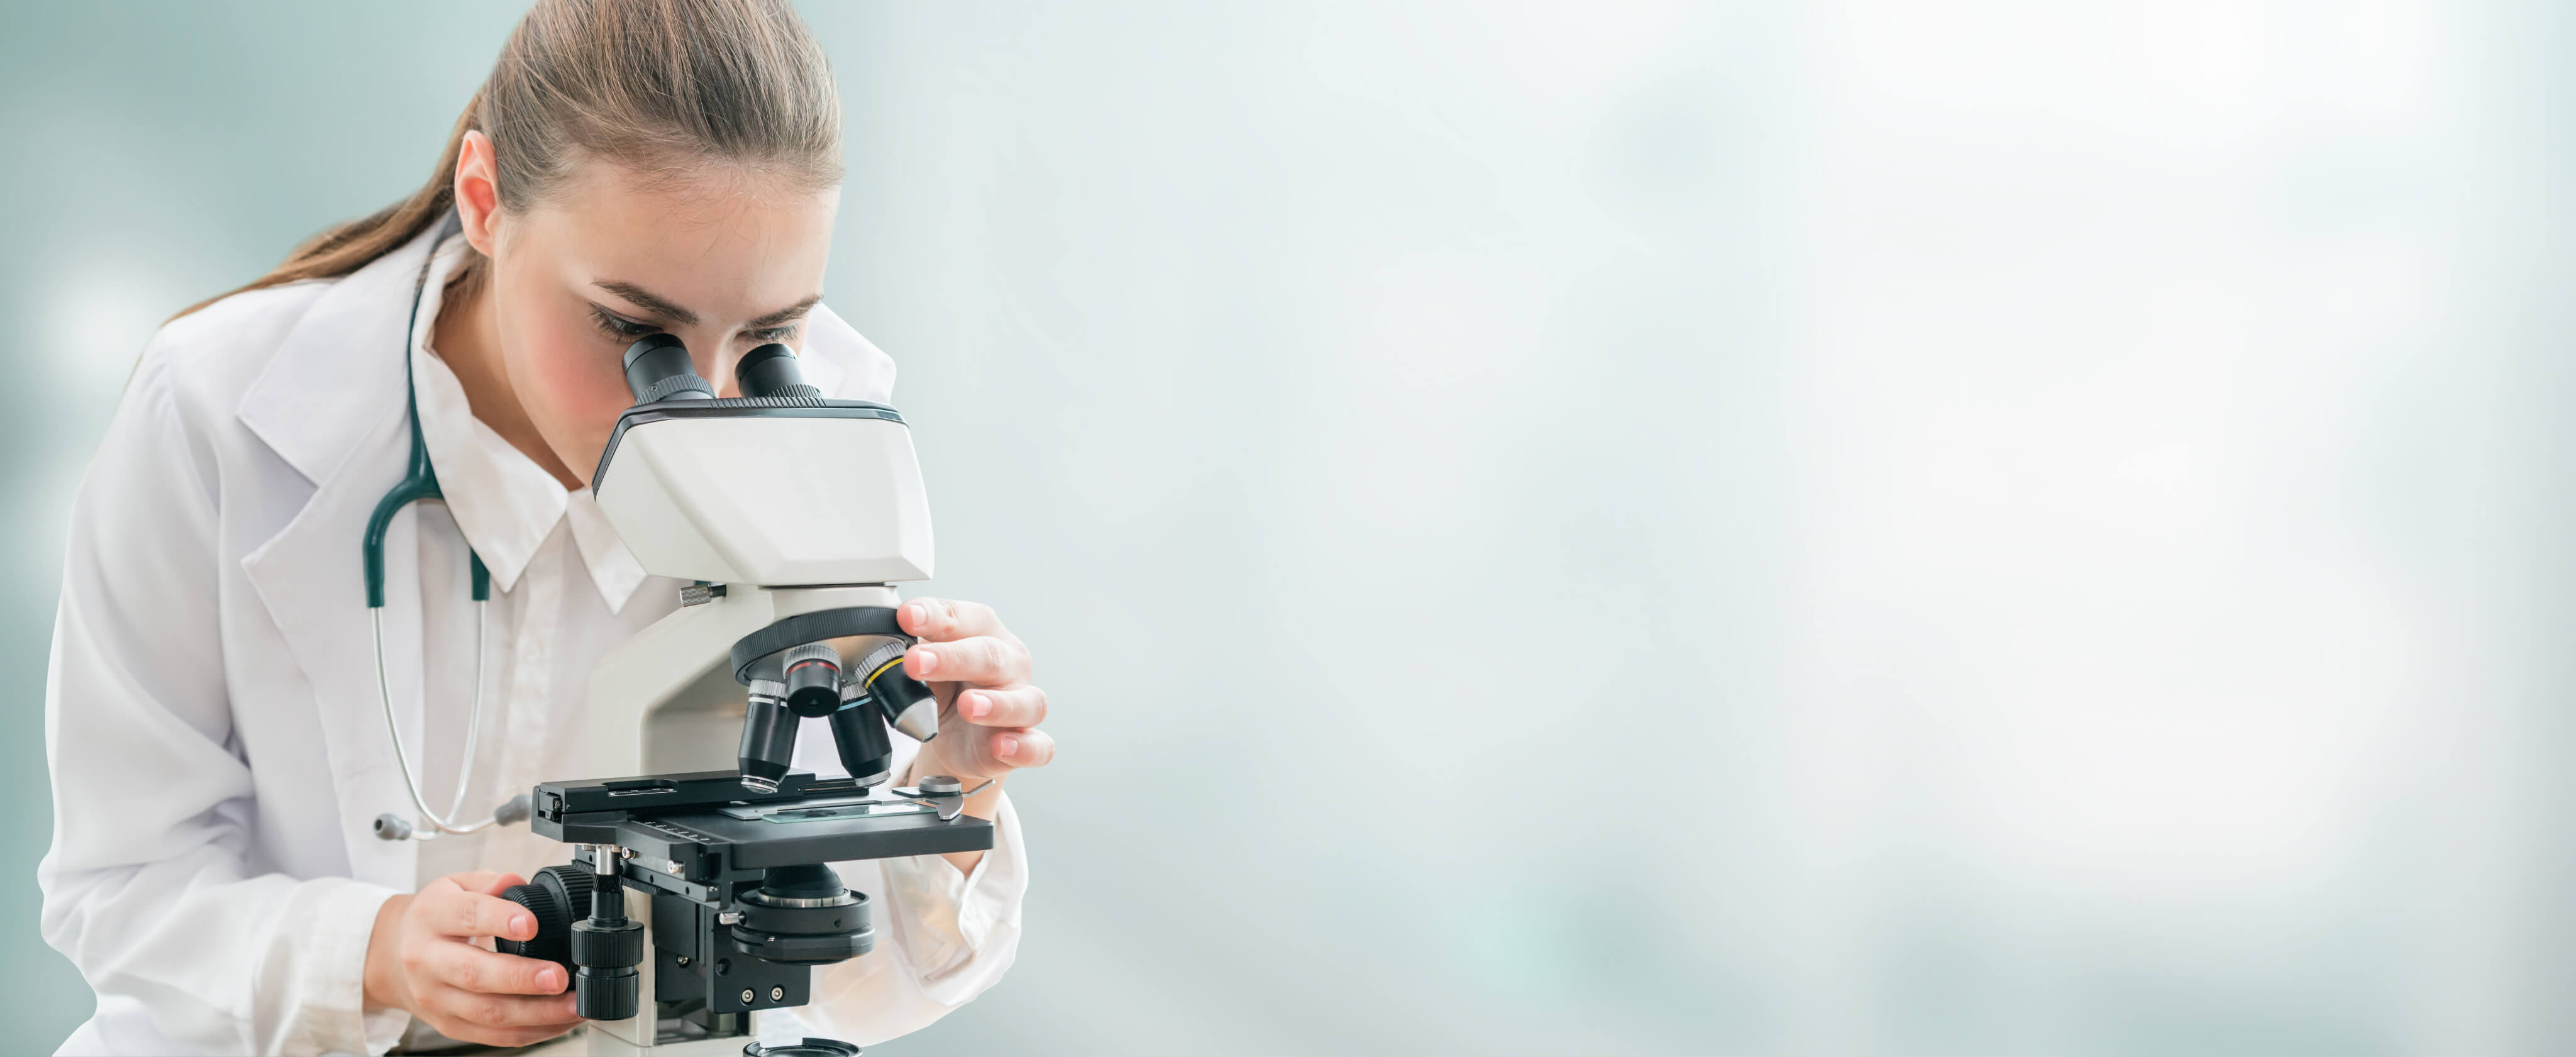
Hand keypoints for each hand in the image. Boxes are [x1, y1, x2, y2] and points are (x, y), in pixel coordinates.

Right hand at [363, 871, 578, 1046]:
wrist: (394, 954)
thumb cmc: (436, 917)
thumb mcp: (455, 886)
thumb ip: (488, 882)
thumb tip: (516, 881)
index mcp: (431, 916)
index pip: (466, 915)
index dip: (499, 919)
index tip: (531, 924)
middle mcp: (427, 960)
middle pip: (474, 974)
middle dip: (521, 978)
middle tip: (559, 977)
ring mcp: (435, 997)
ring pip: (487, 1013)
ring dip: (536, 1013)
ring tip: (574, 1004)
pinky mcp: (448, 1025)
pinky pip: (493, 1035)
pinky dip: (531, 1032)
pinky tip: (560, 1021)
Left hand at [898, 597, 1052, 799]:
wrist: (960, 737)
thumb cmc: (948, 687)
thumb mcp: (924, 664)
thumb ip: (910, 650)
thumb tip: (878, 642)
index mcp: (984, 633)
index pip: (964, 618)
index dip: (935, 616)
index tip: (907, 617)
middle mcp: (1010, 664)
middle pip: (990, 656)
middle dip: (952, 658)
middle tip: (915, 662)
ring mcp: (1022, 703)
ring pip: (1025, 701)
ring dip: (997, 704)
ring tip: (968, 706)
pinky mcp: (1025, 742)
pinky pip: (1038, 746)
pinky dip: (1023, 747)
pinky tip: (1001, 745)